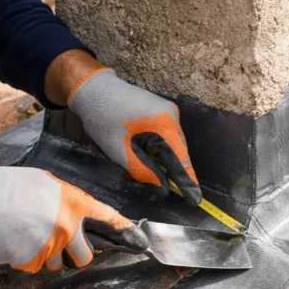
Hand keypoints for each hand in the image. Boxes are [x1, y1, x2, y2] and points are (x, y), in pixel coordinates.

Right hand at [0, 164, 147, 270]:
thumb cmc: (6, 188)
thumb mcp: (43, 184)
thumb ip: (65, 202)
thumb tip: (76, 214)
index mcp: (73, 202)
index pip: (108, 219)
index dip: (126, 232)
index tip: (141, 242)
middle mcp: (68, 225)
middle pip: (84, 255)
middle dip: (72, 254)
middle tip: (52, 239)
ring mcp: (52, 245)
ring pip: (57, 263)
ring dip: (45, 255)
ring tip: (24, 233)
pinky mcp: (34, 260)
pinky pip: (35, 266)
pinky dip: (24, 258)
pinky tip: (13, 241)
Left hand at [67, 68, 201, 204]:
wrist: (93, 89)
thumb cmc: (104, 120)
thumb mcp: (121, 152)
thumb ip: (144, 172)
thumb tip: (163, 189)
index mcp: (165, 124)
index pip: (181, 159)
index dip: (188, 181)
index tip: (195, 200)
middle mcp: (172, 115)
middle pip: (179, 151)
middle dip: (173, 172)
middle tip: (168, 192)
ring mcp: (168, 110)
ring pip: (172, 144)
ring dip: (164, 160)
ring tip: (150, 172)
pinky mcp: (161, 110)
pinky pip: (166, 135)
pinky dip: (159, 149)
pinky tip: (144, 155)